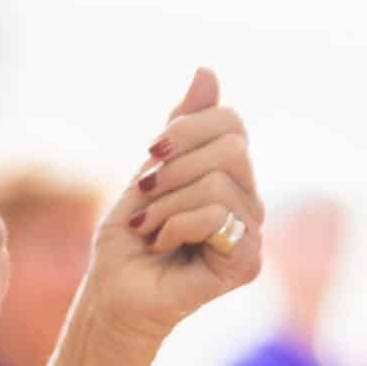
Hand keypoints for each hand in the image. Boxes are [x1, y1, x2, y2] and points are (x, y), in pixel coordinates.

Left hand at [83, 68, 264, 341]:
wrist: (112, 294)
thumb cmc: (128, 239)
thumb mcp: (150, 169)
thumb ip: (182, 127)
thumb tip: (207, 71)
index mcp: (231, 177)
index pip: (230, 122)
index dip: (186, 128)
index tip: (150, 152)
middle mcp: (250, 202)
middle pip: (231, 147)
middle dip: (174, 167)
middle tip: (145, 196)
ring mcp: (253, 234)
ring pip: (218, 182)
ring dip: (165, 204)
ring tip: (148, 229)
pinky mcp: (247, 263)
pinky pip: (216, 215)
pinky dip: (173, 224)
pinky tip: (161, 246)